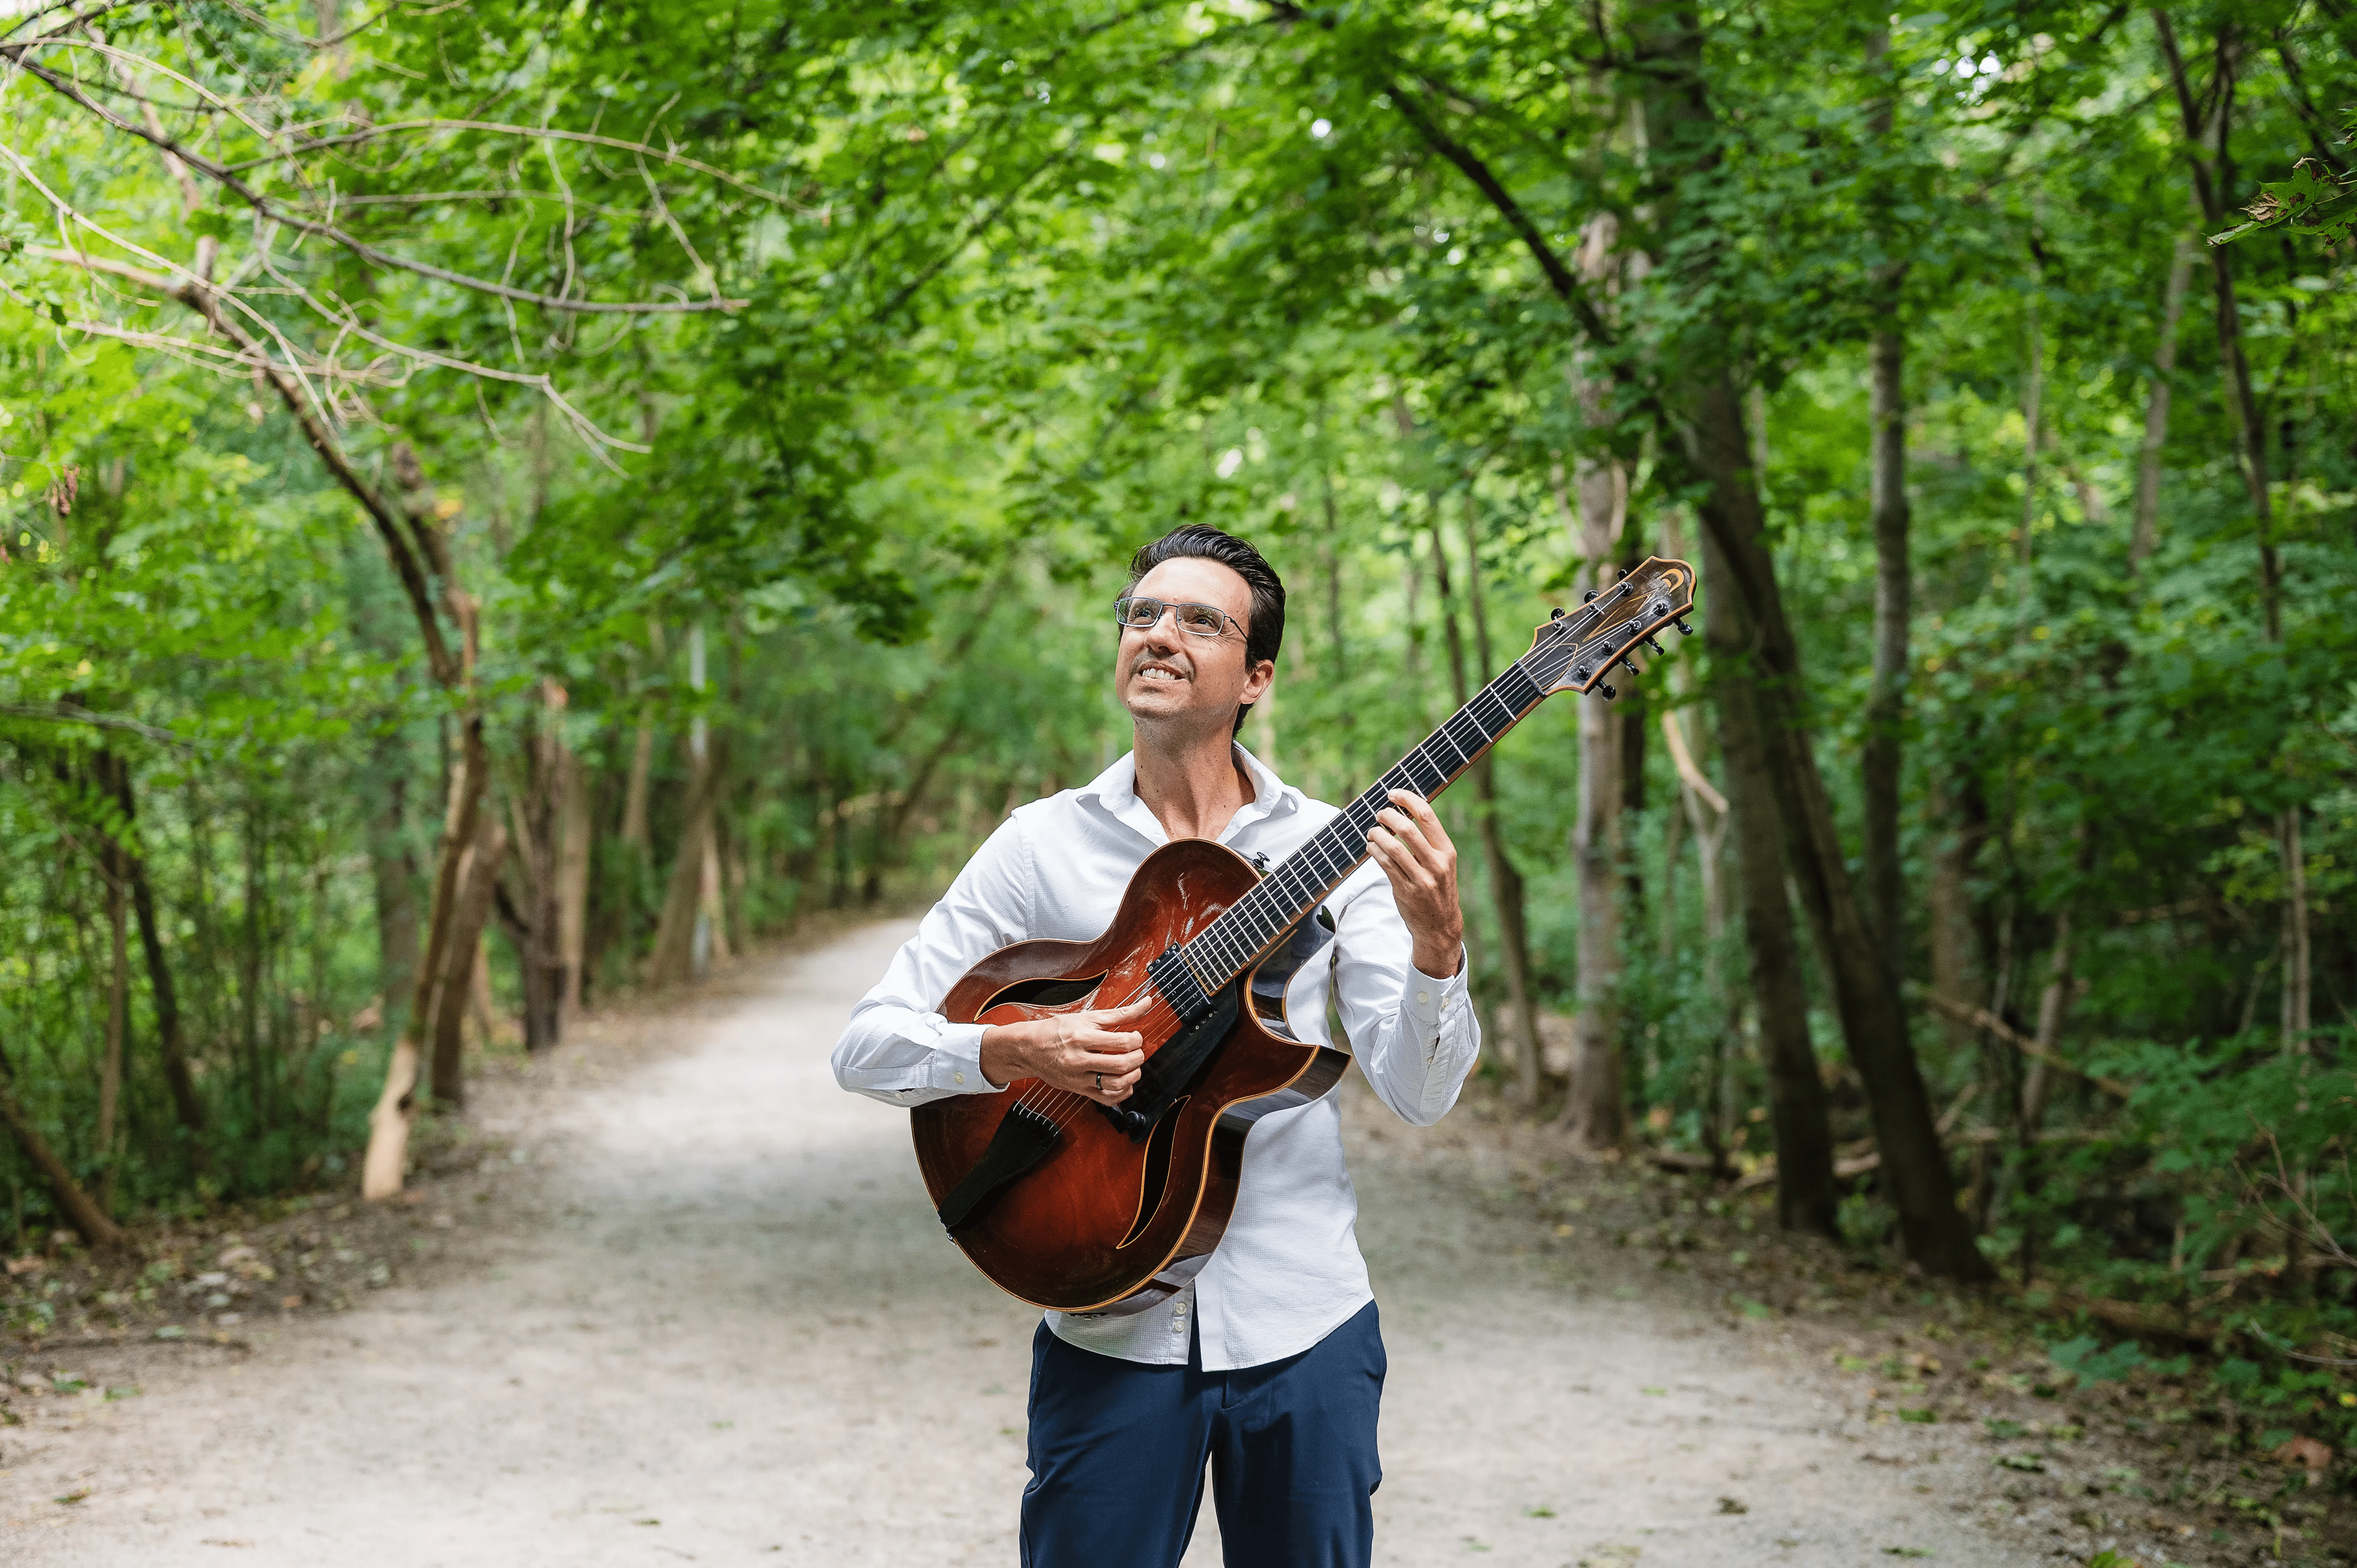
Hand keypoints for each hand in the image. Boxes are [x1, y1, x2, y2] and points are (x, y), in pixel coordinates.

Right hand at [980, 995, 1153, 1103]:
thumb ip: (1120, 1013)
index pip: (1122, 1042)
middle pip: (1122, 1064)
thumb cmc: (1057, 1030)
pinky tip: (1124, 1081)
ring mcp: (1078, 1078)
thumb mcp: (1087, 1017)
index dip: (1137, 1039)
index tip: (1135, 1036)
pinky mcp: (1079, 1090)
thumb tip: (1147, 1003)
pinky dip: (1122, 1092)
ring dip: (1133, 1075)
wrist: (1028, 1048)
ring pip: (1116, 1084)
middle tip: (1136, 1051)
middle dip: (1138, 1057)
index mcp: (1082, 1037)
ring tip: (1132, 1066)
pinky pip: (1107, 1099)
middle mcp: (1079, 1060)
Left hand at [1368, 788, 1464, 977]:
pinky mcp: (1405, 891)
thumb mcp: (1442, 863)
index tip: (1393, 793)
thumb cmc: (1437, 888)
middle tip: (1379, 814)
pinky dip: (1374, 851)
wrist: (1440, 925)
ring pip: (1393, 847)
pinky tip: (1371, 847)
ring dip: (1377, 834)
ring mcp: (1421, 879)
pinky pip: (1385, 865)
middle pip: (1407, 829)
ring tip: (1372, 831)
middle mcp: (1437, 863)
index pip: (1427, 815)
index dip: (1407, 799)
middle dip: (1388, 816)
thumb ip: (1428, 841)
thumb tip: (1403, 811)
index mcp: (1448, 851)